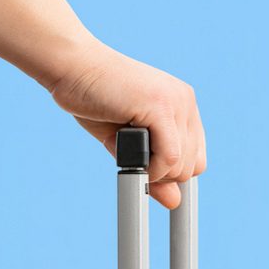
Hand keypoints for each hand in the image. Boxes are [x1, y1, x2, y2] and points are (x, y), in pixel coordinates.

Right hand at [49, 41, 205, 207]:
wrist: (71, 67)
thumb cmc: (94, 101)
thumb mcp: (128, 144)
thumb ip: (153, 169)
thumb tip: (174, 202)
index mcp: (182, 106)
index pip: (197, 157)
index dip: (173, 174)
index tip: (151, 177)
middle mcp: (185, 102)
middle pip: (192, 166)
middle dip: (161, 175)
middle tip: (130, 161)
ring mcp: (176, 102)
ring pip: (181, 166)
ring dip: (152, 172)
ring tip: (125, 152)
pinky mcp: (160, 106)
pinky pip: (169, 158)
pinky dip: (151, 170)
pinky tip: (130, 158)